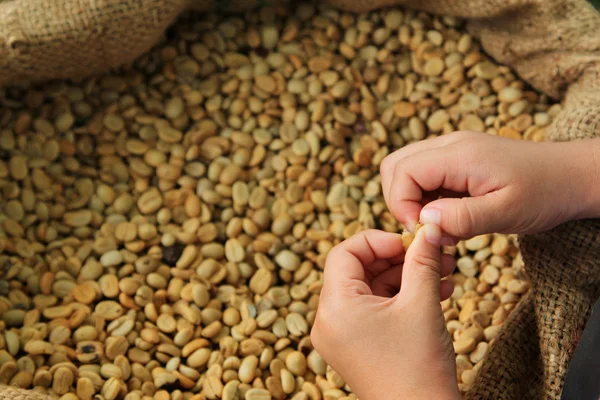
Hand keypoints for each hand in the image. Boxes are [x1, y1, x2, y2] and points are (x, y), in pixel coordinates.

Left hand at [311, 226, 460, 399]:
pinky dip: (400, 297)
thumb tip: (428, 229)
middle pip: (358, 269)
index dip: (379, 240)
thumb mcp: (422, 304)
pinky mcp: (354, 345)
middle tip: (432, 253)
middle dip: (398, 258)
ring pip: (370, 288)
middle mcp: (328, 320)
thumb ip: (422, 260)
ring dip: (405, 277)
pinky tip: (436, 292)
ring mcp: (339, 335)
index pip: (345, 252)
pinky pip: (373, 309)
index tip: (410, 242)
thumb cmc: (419, 368)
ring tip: (443, 273)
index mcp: (334, 307)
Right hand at [380, 131, 597, 238]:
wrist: (573, 176)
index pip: (402, 171)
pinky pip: (425, 174)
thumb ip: (463, 218)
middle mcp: (450, 144)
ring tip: (440, 223)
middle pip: (395, 165)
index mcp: (459, 154)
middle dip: (399, 200)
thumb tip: (423, 223)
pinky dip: (426, 197)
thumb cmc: (546, 193)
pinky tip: (451, 215)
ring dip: (411, 199)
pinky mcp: (459, 158)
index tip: (421, 231)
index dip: (400, 204)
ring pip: (406, 168)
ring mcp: (454, 149)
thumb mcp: (507, 212)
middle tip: (424, 227)